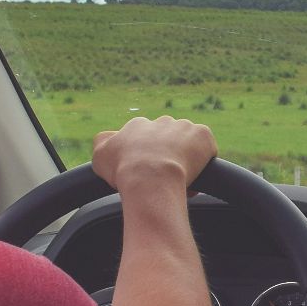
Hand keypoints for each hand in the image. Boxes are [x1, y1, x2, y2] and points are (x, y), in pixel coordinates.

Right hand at [91, 116, 217, 191]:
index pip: (144, 139)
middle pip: (167, 140)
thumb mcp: (100, 156)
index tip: (147, 175)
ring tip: (180, 183)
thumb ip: (102, 143)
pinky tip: (195, 178)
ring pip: (187, 145)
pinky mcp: (203, 135)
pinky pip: (207, 149)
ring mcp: (184, 127)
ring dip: (186, 161)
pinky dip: (204, 163)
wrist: (151, 178)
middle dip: (167, 158)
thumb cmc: (124, 171)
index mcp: (137, 126)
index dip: (146, 159)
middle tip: (164, 179)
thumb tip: (107, 138)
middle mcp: (161, 122)